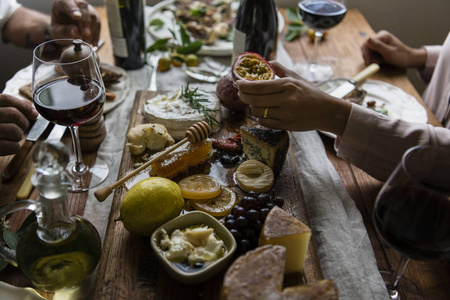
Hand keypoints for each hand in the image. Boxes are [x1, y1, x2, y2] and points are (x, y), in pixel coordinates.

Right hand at [0, 95, 37, 155]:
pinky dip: (15, 147)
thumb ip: (9, 107)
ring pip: (15, 131)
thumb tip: (30, 106)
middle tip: (22, 127)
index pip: (6, 99)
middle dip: (24, 122)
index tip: (33, 113)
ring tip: (12, 136)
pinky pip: (13, 147)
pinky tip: (8, 145)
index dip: (23, 106)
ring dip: (19, 135)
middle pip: (13, 114)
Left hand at [50, 0, 100, 44]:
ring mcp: (86, 9)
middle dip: (85, 22)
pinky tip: (93, 42)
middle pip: (83, 8)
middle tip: (85, 35)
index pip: (68, 3)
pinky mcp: (94, 16)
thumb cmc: (58, 29)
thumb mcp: (57, 32)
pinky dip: (96, 34)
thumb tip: (76, 32)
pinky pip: (98, 24)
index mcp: (62, 3)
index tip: (77, 17)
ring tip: (87, 42)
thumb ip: (65, 31)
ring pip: (93, 16)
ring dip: (91, 30)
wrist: (64, 30)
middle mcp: (76, 3)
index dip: (73, 9)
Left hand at [235, 61, 350, 135]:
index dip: (244, 86)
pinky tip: (265, 112)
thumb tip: (265, 62)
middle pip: (254, 100)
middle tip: (241, 94)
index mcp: (288, 85)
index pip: (259, 86)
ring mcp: (285, 115)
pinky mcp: (285, 126)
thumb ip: (280, 69)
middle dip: (244, 97)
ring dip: (253, 107)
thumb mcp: (296, 77)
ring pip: (258, 112)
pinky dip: (261, 117)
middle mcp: (286, 100)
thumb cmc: (310, 93)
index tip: (238, 83)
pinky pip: (264, 122)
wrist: (326, 111)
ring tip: (255, 102)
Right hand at [361, 30, 426, 67]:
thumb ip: (378, 46)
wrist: (408, 59)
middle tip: (376, 63)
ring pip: (367, 50)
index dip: (367, 54)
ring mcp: (379, 41)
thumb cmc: (401, 56)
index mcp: (383, 35)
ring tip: (379, 61)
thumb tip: (366, 39)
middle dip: (369, 56)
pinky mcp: (378, 46)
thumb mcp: (389, 52)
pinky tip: (379, 60)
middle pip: (365, 46)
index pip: (367, 43)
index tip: (369, 63)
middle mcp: (380, 36)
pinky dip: (373, 58)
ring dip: (371, 58)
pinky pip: (370, 52)